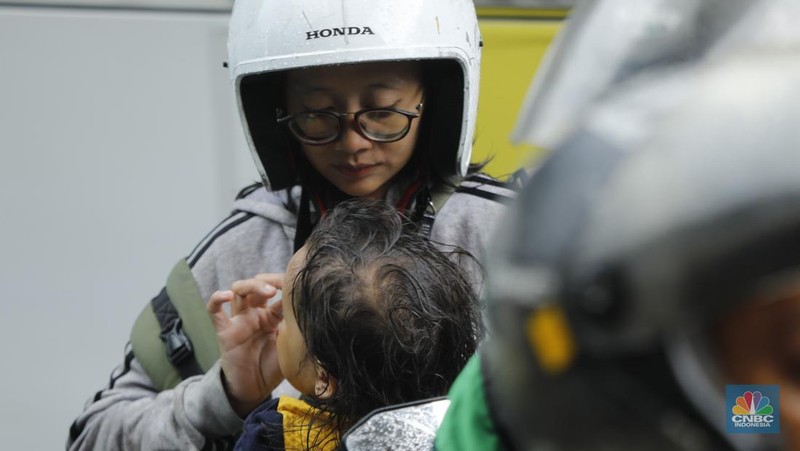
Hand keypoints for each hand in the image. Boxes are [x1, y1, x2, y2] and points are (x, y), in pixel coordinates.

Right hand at [208, 273, 284, 416]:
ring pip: (238, 290)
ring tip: (267, 292)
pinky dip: (216, 299)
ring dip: (251, 286)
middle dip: (268, 281)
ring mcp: (239, 320)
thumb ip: (297, 330)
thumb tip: (315, 313)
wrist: (254, 389)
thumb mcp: (289, 346)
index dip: (285, 284)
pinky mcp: (224, 331)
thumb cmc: (273, 367)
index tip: (297, 283)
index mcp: (272, 315)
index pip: (277, 291)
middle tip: (280, 288)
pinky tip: (224, 295)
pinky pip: (214, 311)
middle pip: (257, 285)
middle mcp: (255, 313)